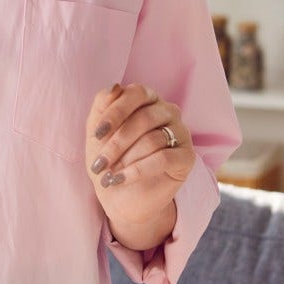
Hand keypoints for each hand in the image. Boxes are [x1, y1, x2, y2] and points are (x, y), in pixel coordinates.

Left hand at [85, 82, 193, 232]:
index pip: (135, 94)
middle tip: (99, 164)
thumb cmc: (110, 159)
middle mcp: (168, 111)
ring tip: (109, 175)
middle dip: (116, 143)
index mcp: (147, 99)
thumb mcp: (97, 134)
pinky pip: (163, 159)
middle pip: (144, 118)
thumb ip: (102, 107)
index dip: (115, 112)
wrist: (121, 197)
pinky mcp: (187, 157)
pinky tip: (121, 179)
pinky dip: (137, 170)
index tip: (96, 135)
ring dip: (125, 160)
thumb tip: (114, 87)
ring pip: (152, 140)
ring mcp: (181, 133)